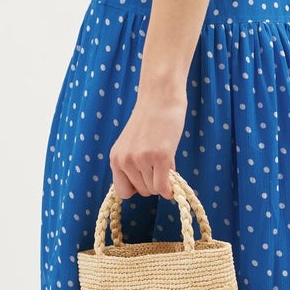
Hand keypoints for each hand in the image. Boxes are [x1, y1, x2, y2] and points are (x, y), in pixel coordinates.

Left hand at [110, 82, 187, 199]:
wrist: (160, 97)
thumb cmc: (150, 120)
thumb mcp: (133, 145)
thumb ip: (135, 165)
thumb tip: (152, 188)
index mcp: (115, 158)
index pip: (122, 191)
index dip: (137, 188)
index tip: (146, 178)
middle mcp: (125, 160)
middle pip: (142, 192)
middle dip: (153, 182)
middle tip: (160, 165)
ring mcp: (142, 159)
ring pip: (154, 189)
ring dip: (163, 181)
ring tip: (166, 161)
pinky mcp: (160, 156)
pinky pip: (163, 186)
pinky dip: (170, 189)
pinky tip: (174, 183)